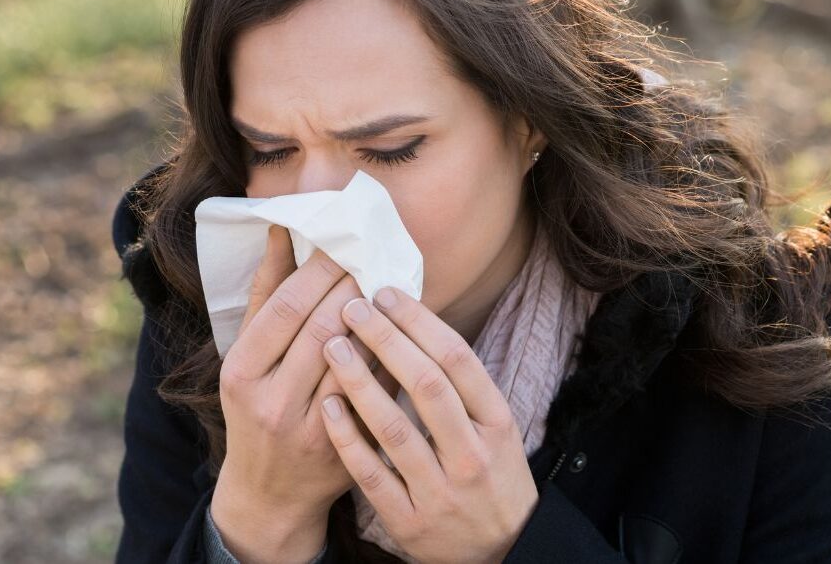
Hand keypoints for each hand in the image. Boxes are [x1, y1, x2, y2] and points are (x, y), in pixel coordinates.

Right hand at [211, 225, 398, 561]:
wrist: (270, 493)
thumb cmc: (256, 407)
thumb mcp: (246, 355)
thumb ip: (265, 294)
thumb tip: (282, 232)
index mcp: (241, 372)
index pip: (286, 308)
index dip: (319, 271)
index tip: (343, 244)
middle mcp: (271, 401)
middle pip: (322, 328)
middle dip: (354, 287)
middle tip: (376, 256)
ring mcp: (310, 428)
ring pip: (353, 359)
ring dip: (377, 318)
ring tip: (390, 287)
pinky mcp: (344, 447)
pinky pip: (374, 391)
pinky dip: (387, 358)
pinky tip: (402, 332)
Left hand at [318, 286, 539, 563]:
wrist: (502, 549)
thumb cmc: (491, 473)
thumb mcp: (495, 426)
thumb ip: (462, 383)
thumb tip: (416, 319)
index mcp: (496, 422)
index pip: (457, 359)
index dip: (418, 321)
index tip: (385, 291)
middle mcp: (472, 454)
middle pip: (426, 384)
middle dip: (386, 339)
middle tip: (351, 305)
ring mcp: (441, 490)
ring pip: (395, 428)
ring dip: (359, 381)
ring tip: (331, 344)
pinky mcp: (410, 520)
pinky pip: (372, 474)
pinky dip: (348, 438)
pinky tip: (328, 404)